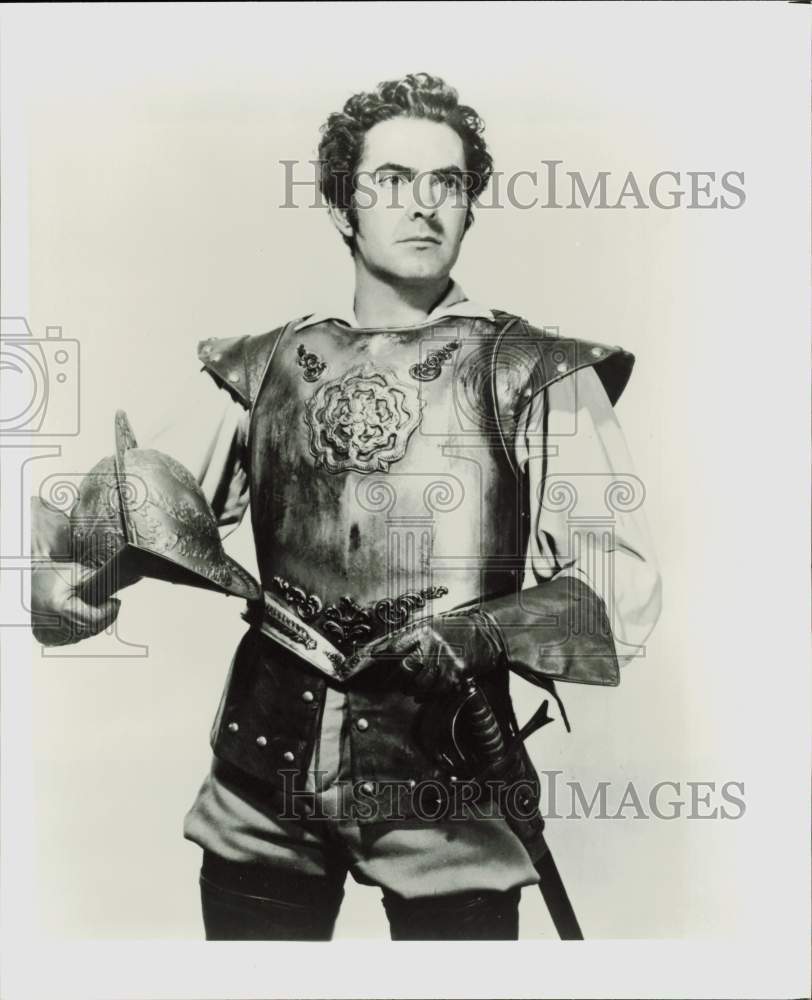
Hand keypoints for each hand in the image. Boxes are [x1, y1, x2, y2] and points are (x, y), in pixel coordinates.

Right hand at [31, 561, 120, 646]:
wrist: (31, 580)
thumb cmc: (53, 574)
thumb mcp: (78, 573)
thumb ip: (99, 582)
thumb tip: (120, 586)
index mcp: (59, 608)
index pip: (94, 618)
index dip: (109, 611)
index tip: (116, 601)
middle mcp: (52, 625)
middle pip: (91, 628)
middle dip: (105, 616)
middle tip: (111, 604)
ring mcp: (49, 634)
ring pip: (84, 635)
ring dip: (95, 623)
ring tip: (98, 607)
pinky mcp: (47, 638)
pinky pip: (73, 637)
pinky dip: (82, 628)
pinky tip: (84, 616)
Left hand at [363, 609, 506, 694]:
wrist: (487, 633)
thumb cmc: (457, 628)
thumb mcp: (433, 624)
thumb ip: (411, 635)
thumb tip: (385, 647)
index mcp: (424, 630)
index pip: (395, 645)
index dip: (380, 655)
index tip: (370, 660)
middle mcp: (433, 645)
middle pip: (404, 668)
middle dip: (394, 678)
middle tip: (390, 681)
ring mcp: (445, 661)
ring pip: (418, 683)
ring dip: (409, 688)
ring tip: (407, 688)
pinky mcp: (455, 675)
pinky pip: (434, 691)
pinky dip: (424, 695)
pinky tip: (420, 694)